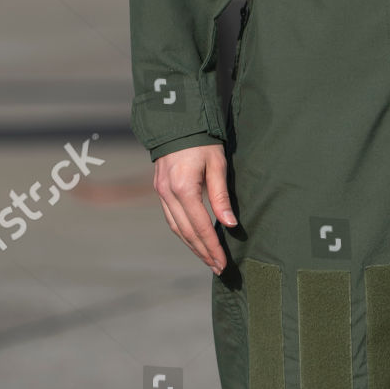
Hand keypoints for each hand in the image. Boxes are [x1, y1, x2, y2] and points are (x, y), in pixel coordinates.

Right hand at [153, 143, 237, 273]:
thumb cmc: (202, 140)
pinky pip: (170, 217)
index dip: (212, 247)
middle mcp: (168, 194)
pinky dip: (183, 232)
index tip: (223, 263)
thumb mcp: (217, 164)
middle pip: (187, 232)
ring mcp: (161, 192)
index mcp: (184, 188)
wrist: (177, 121)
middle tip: (218, 267)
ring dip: (192, 245)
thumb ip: (221, 196)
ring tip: (207, 258)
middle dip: (203, 252)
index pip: (201, 226)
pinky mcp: (159, 189)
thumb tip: (229, 225)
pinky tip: (193, 239)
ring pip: (176, 228)